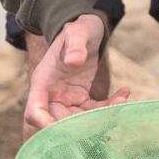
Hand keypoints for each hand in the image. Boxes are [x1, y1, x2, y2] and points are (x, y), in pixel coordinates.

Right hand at [24, 14, 129, 129]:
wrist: (85, 30)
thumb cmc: (77, 29)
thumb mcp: (77, 32)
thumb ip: (75, 45)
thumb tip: (74, 61)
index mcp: (43, 82)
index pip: (34, 110)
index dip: (45, 124)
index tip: (65, 129)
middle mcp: (51, 95)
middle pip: (58, 123)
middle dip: (82, 126)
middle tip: (108, 115)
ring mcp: (65, 99)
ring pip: (79, 121)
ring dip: (101, 117)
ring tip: (122, 100)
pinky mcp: (80, 99)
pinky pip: (93, 111)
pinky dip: (109, 107)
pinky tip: (124, 93)